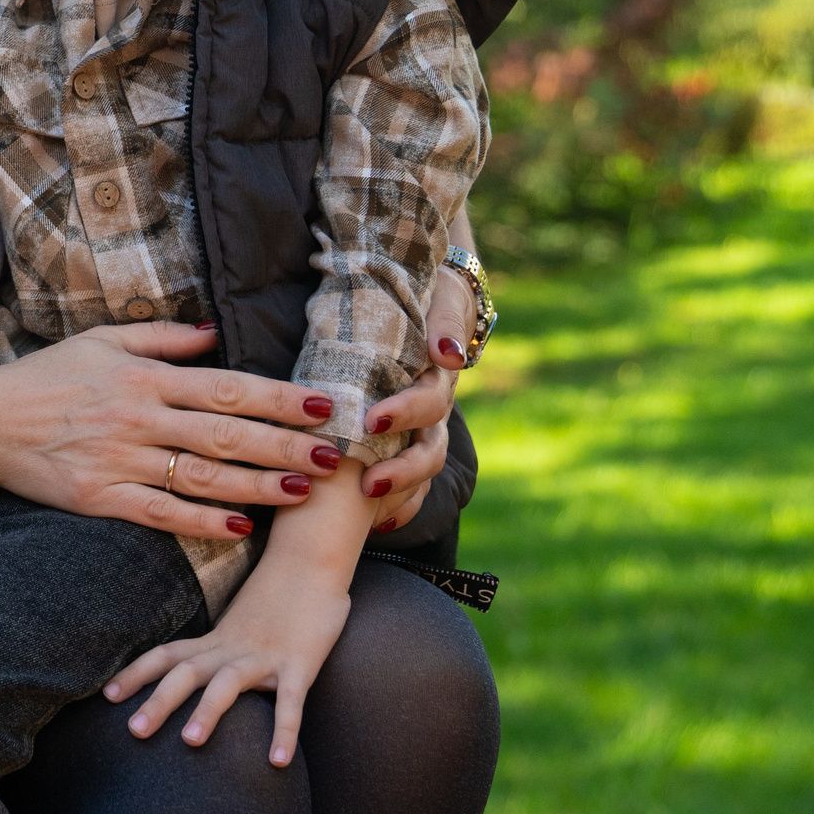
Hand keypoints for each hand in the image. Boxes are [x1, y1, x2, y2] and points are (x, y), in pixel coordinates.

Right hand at [0, 323, 341, 543]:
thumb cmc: (47, 376)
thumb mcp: (102, 341)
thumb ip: (163, 339)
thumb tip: (216, 333)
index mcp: (145, 377)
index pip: (226, 387)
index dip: (277, 398)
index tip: (321, 405)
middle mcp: (138, 416)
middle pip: (225, 434)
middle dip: (284, 445)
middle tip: (332, 456)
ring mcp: (119, 459)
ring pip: (201, 476)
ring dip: (256, 485)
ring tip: (301, 492)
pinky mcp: (99, 497)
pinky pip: (160, 512)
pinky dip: (201, 520)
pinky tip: (239, 526)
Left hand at [101, 565, 349, 767]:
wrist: (312, 561)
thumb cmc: (278, 595)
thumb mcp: (239, 624)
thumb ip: (220, 648)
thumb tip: (200, 673)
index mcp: (217, 639)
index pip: (167, 654)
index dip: (137, 674)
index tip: (107, 695)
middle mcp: (233, 647)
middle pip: (186, 672)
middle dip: (157, 701)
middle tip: (132, 733)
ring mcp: (266, 655)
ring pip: (228, 682)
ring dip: (208, 711)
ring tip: (190, 743)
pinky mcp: (300, 664)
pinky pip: (291, 701)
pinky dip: (284, 731)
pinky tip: (279, 762)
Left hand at [355, 233, 476, 529]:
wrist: (428, 289)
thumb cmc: (426, 289)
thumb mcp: (439, 296)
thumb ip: (444, 323)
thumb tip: (446, 355)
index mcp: (437, 374)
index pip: (428, 402)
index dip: (405, 414)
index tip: (372, 422)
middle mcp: (434, 405)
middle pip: (428, 447)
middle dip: (401, 468)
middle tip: (367, 481)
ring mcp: (425, 425)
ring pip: (422, 469)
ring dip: (401, 492)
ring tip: (370, 510)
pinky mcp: (410, 436)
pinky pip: (415, 480)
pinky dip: (402, 503)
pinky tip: (379, 524)